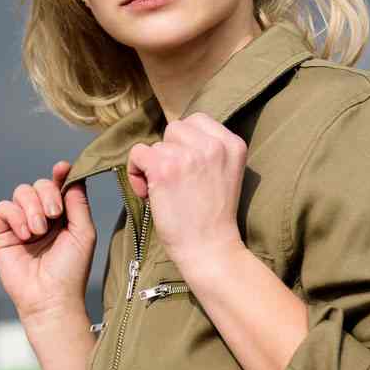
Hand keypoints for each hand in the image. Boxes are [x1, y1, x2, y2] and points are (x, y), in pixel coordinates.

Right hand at [0, 160, 96, 324]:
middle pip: (40, 185)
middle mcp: (42, 216)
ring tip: (38, 230)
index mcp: (63, 215)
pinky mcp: (3, 233)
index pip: (59, 185)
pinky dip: (15, 216)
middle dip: (47, 195)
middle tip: (54, 215)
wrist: (50, 297)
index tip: (62, 169)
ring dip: (32, 207)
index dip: (60, 174)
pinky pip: (4, 208)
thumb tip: (72, 175)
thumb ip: (78, 203)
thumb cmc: (71, 270)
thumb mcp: (83, 232)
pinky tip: (25, 235)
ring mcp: (22, 223)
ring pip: (21, 192)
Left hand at [126, 112, 245, 272]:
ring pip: (157, 143)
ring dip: (154, 164)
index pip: (199, 120)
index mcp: (233, 144)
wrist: (210, 249)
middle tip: (174, 180)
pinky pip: (138, 153)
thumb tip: (174, 138)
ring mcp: (188, 155)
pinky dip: (136, 172)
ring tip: (163, 191)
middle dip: (170, 151)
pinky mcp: (164, 168)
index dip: (185, 142)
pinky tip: (147, 192)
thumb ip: (209, 150)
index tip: (186, 166)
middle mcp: (213, 145)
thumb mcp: (225, 172)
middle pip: (176, 128)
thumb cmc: (213, 217)